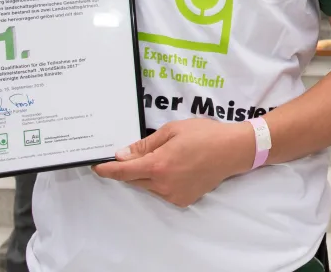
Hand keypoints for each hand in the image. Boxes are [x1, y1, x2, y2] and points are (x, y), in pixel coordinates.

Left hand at [93, 117, 252, 206]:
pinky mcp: (183, 200)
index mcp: (158, 165)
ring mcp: (174, 194)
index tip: (97, 167)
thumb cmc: (204, 134)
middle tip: (135, 154)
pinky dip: (161, 182)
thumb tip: (123, 155)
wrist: (232, 150)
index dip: (108, 170)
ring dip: (147, 175)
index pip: (123, 172)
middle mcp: (163, 184)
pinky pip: (163, 192)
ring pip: (148, 186)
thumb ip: (145, 145)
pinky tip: (176, 168)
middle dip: (131, 168)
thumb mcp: (172, 131)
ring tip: (165, 158)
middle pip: (134, 179)